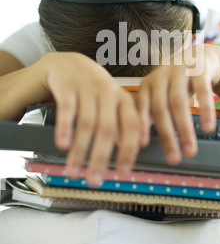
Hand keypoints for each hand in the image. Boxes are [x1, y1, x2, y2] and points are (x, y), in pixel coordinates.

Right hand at [40, 52, 141, 185]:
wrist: (68, 63)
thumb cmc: (93, 90)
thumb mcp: (111, 104)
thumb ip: (121, 126)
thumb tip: (127, 154)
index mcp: (123, 99)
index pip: (132, 126)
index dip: (129, 150)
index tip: (124, 172)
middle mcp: (108, 92)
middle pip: (108, 128)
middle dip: (101, 158)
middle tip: (95, 179)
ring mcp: (87, 87)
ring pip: (87, 123)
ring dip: (80, 151)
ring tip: (74, 171)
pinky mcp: (67, 85)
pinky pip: (67, 109)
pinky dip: (65, 129)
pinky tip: (63, 146)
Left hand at [135, 44, 219, 164]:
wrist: (199, 57)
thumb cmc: (176, 83)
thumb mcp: (160, 94)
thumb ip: (149, 113)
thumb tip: (137, 143)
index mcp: (147, 84)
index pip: (141, 108)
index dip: (141, 126)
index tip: (141, 146)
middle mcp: (160, 76)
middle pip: (160, 108)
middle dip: (167, 136)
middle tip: (173, 159)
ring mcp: (179, 71)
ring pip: (179, 102)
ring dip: (184, 129)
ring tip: (190, 151)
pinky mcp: (199, 68)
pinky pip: (202, 91)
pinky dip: (205, 110)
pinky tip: (208, 128)